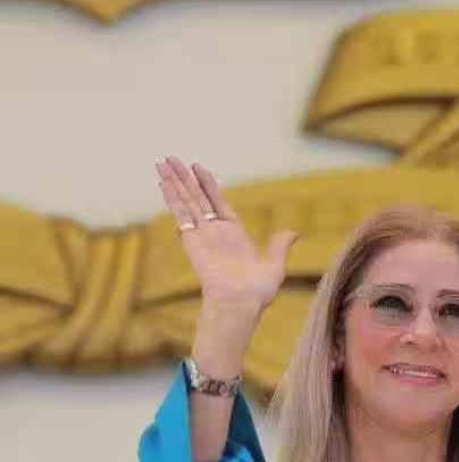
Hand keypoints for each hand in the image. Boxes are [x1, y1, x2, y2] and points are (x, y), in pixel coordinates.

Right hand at [156, 157, 296, 312]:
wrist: (241, 303)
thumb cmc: (257, 291)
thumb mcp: (275, 264)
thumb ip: (280, 245)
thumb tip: (293, 233)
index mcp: (233, 233)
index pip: (217, 201)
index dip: (207, 184)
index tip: (198, 167)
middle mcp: (215, 231)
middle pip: (196, 197)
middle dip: (184, 177)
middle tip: (171, 158)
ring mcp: (202, 234)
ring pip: (186, 200)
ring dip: (174, 181)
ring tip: (162, 162)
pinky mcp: (192, 239)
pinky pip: (181, 214)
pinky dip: (172, 198)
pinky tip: (163, 182)